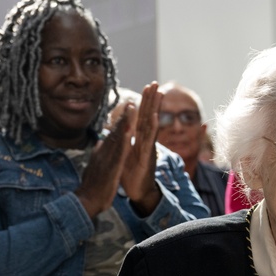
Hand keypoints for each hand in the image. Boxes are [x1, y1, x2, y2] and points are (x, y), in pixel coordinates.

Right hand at [75, 105, 132, 218]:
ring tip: (132, 109)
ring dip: (124, 123)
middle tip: (131, 103)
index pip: (112, 135)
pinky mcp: (112, 167)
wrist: (86, 201)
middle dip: (124, 117)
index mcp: (102, 153)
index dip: (120, 122)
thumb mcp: (94, 167)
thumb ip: (97, 154)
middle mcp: (104, 153)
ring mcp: (107, 159)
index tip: (126, 111)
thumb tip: (99, 142)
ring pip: (117, 138)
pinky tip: (129, 130)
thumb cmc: (91, 186)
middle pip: (115, 132)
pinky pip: (120, 152)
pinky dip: (124, 140)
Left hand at [120, 82, 163, 215]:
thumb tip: (116, 134)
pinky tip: (155, 116)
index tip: (146, 88)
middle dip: (151, 99)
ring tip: (159, 93)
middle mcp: (145, 141)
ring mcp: (148, 148)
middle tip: (154, 83)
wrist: (137, 192)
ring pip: (152, 124)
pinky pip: (151, 141)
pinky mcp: (148, 157)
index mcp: (138, 139)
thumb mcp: (124, 155)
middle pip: (148, 116)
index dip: (143, 103)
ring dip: (155, 108)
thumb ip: (122, 143)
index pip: (141, 117)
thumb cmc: (131, 175)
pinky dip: (154, 128)